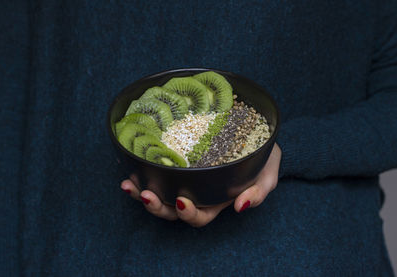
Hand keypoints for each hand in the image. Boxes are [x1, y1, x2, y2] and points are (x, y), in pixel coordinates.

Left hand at [121, 143, 281, 226]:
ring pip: (161, 192)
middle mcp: (198, 193)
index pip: (199, 216)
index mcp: (216, 201)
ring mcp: (187, 177)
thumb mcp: (266, 177)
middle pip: (172, 210)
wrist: (258, 138)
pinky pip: (159, 170)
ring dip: (142, 192)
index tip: (182, 201)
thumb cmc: (263, 161)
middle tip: (145, 195)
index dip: (188, 214)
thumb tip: (241, 207)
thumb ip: (257, 193)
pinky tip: (133, 164)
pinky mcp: (179, 160)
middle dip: (157, 207)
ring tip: (129, 184)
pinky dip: (145, 170)